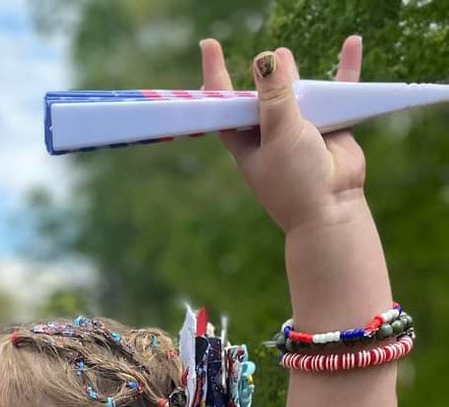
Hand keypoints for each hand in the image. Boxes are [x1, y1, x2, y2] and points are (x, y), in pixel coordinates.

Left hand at [200, 37, 367, 232]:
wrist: (331, 208)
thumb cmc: (295, 179)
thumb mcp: (279, 134)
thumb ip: (274, 97)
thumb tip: (265, 59)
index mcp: (247, 141)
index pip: (225, 104)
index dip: (215, 76)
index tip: (209, 46)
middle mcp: (271, 134)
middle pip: (262, 96)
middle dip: (261, 76)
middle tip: (266, 55)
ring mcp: (300, 130)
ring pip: (297, 92)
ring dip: (293, 72)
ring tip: (285, 53)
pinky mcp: (330, 126)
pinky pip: (338, 91)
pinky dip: (345, 69)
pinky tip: (350, 44)